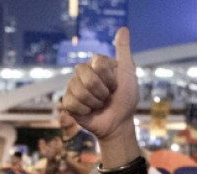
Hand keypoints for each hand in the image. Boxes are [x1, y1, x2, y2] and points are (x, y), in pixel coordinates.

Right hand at [62, 27, 137, 142]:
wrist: (119, 122)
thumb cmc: (125, 98)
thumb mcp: (128, 73)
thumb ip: (124, 51)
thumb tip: (123, 28)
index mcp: (96, 64)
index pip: (98, 63)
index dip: (109, 78)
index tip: (115, 85)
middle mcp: (82, 73)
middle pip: (86, 76)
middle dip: (101, 91)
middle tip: (107, 97)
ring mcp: (73, 87)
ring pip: (79, 90)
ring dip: (95, 102)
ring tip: (99, 105)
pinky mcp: (68, 102)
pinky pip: (72, 102)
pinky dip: (85, 110)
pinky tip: (89, 111)